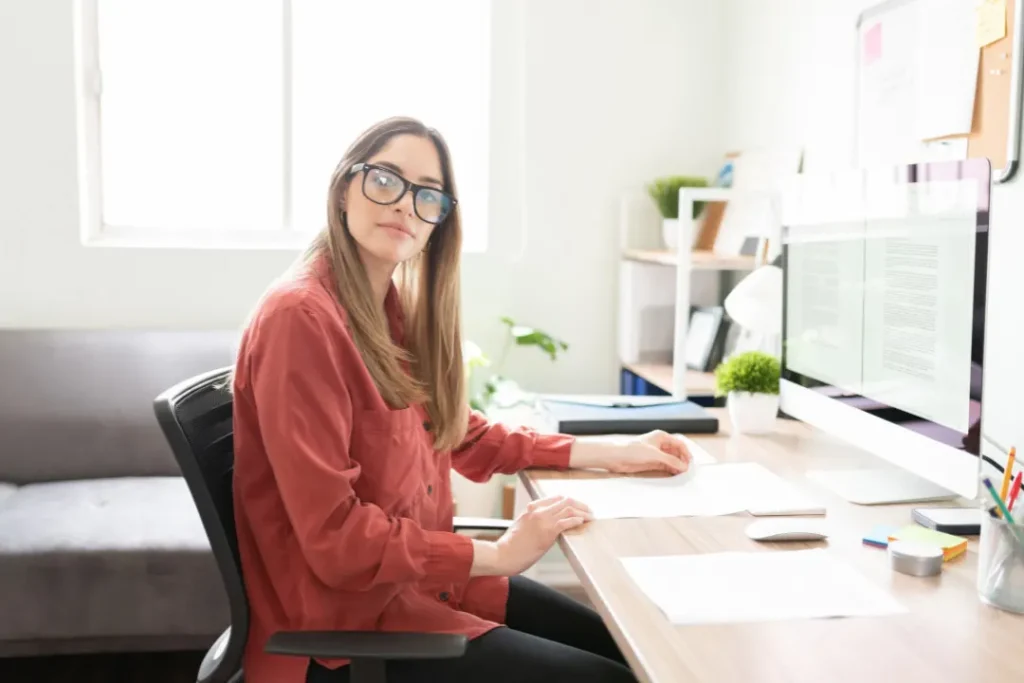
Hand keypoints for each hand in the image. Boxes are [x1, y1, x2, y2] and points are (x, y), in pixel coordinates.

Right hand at [489, 496, 592, 574]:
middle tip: (589, 510)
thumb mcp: (521, 526)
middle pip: (565, 500)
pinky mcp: (548, 531)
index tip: (578, 506)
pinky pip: (567, 521)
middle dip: (580, 504)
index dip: (570, 501)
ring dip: (583, 512)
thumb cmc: (510, 545)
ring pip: (569, 509)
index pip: (556, 498)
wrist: (502, 555)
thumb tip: (548, 525)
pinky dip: (578, 520)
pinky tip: (583, 522)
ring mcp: (543, 519)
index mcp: (531, 508)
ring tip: (591, 517)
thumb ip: (533, 521)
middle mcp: (538, 510)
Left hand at [570, 430, 691, 474]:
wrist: (616, 457)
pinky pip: (665, 466)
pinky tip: (674, 475)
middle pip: (676, 452)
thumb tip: (684, 466)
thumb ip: (671, 461)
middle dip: (682, 461)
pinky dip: (670, 470)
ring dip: (677, 466)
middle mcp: (660, 444)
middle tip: (687, 471)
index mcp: (661, 437)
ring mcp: (656, 454)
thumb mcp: (654, 455)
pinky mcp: (651, 462)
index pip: (679, 444)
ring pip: (671, 460)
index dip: (686, 453)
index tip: (690, 463)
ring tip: (682, 474)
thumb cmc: (633, 450)